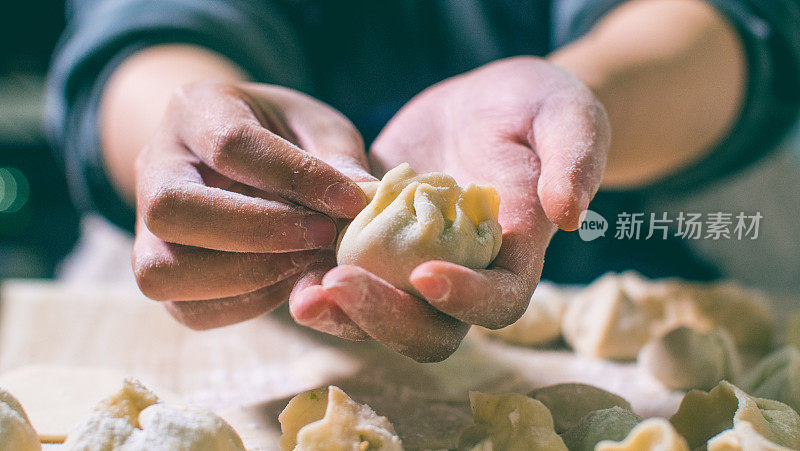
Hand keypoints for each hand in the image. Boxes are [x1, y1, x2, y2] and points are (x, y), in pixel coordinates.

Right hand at [132, 81, 373, 328]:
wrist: (238, 153)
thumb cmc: (285, 135)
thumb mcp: (316, 126)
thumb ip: (335, 157)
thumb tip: (363, 198)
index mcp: (194, 109)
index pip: (229, 144)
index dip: (294, 177)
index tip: (351, 202)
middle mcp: (154, 166)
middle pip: (170, 209)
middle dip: (256, 232)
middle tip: (323, 236)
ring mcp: (143, 224)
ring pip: (161, 270)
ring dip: (247, 276)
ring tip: (307, 262)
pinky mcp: (160, 271)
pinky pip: (187, 308)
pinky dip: (245, 304)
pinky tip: (288, 280)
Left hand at [289, 57, 609, 361]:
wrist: (485, 102)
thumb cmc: (536, 107)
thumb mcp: (567, 115)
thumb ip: (575, 159)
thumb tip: (569, 214)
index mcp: (516, 256)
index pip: (500, 302)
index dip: (467, 300)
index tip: (426, 275)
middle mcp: (466, 274)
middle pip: (433, 328)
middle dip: (388, 318)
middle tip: (341, 285)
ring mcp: (417, 264)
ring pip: (385, 316)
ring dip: (344, 315)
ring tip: (303, 295)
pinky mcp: (379, 244)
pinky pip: (352, 279)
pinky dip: (322, 283)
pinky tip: (293, 270)